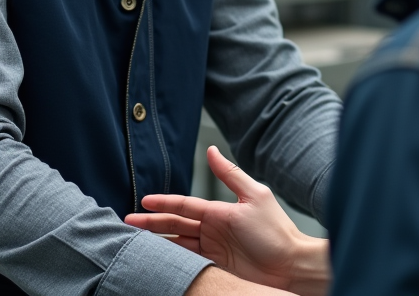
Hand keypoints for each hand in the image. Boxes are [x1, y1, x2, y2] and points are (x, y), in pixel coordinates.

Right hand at [126, 146, 330, 295]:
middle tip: (127, 222)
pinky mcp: (215, 268)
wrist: (291, 266)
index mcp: (218, 212)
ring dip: (157, 241)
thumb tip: (211, 150)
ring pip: (177, 243)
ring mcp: (212, 250)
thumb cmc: (276, 231)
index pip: (184, 206)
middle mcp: (212, 230)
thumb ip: (229, 174)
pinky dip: (171, 259)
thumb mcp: (254, 196)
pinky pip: (187, 262)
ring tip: (134, 241)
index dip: (163, 204)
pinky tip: (157, 258)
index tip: (143, 201)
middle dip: (151, 223)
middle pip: (175, 225)